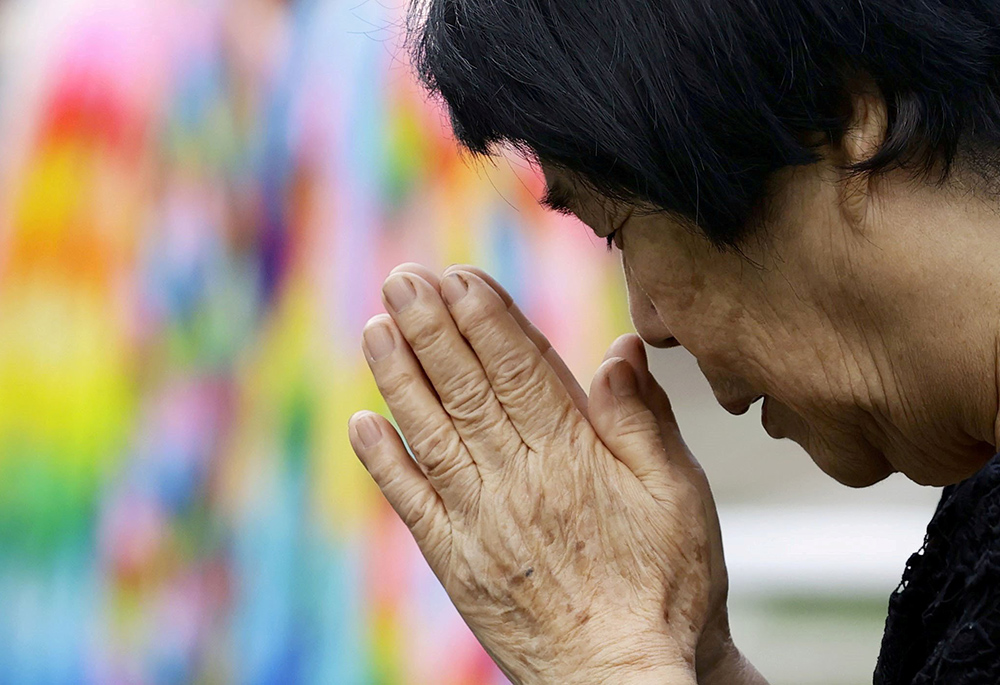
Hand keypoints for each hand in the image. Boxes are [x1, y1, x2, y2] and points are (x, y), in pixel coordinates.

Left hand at [349, 264, 721, 683]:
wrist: (624, 678)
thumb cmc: (668, 586)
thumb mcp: (680, 496)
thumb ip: (643, 421)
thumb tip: (618, 350)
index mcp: (574, 456)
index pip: (519, 370)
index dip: (485, 320)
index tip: (458, 277)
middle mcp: (517, 480)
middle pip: (466, 390)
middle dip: (431, 328)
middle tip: (402, 279)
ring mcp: (480, 522)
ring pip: (432, 434)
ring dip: (399, 378)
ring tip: (374, 327)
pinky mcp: (457, 563)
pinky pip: (412, 505)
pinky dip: (384, 463)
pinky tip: (362, 423)